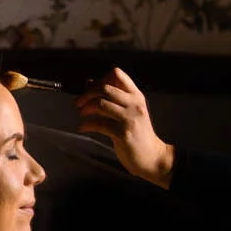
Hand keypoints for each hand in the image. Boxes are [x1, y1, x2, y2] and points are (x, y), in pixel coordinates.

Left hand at [75, 67, 174, 186]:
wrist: (151, 156)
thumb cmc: (138, 133)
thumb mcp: (129, 111)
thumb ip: (112, 97)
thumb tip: (89, 83)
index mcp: (136, 96)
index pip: (117, 74)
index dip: (100, 79)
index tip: (91, 89)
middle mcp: (134, 104)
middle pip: (105, 88)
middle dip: (87, 94)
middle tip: (79, 103)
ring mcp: (130, 119)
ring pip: (101, 104)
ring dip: (86, 108)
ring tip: (81, 114)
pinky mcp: (123, 133)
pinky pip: (100, 124)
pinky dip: (87, 125)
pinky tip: (83, 127)